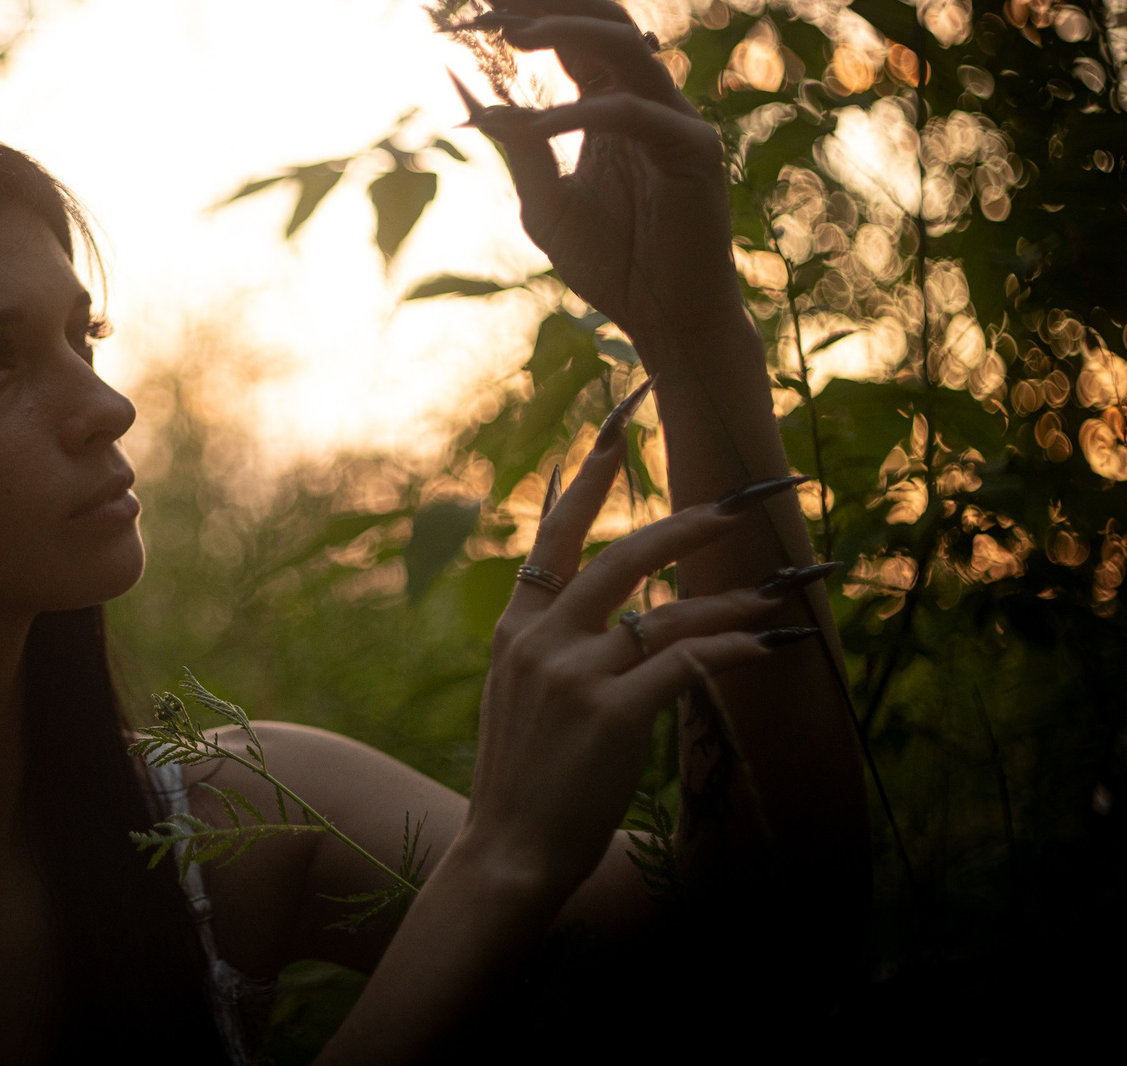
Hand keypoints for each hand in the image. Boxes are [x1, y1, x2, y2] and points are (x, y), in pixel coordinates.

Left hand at [435, 0, 739, 346]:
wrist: (662, 318)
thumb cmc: (610, 261)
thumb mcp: (542, 199)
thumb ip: (514, 144)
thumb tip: (464, 88)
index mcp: (607, 99)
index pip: (563, 29)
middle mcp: (643, 95)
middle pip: (597, 14)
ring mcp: (673, 117)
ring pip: (623, 44)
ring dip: (563, 31)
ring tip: (507, 33)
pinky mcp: (692, 150)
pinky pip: (633, 114)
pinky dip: (578, 115)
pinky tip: (531, 126)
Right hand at [458, 400, 808, 897]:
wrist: (506, 850)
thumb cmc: (522, 778)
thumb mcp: (515, 693)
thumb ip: (546, 640)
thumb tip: (591, 602)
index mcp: (516, 628)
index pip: (553, 535)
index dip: (586, 478)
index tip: (614, 426)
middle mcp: (541, 638)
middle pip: (622, 556)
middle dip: (684, 524)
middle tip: (735, 505)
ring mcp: (573, 673)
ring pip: (665, 611)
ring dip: (726, 598)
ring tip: (771, 591)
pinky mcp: (610, 713)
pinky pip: (685, 662)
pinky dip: (730, 650)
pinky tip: (761, 646)